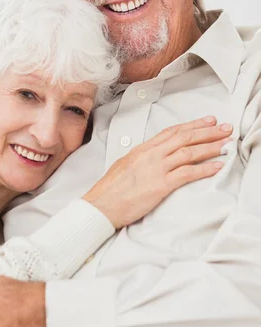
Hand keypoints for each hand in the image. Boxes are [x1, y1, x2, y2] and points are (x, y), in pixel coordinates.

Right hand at [83, 116, 231, 228]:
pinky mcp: (161, 185)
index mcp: (142, 149)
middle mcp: (150, 155)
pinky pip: (187, 173)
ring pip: (189, 152)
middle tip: (225, 128)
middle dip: (207, 132)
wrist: (101, 204)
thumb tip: (152, 156)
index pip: (171, 132)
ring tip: (226, 144)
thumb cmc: (109, 190)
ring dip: (210, 147)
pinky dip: (205, 169)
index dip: (191, 125)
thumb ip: (141, 159)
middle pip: (184, 138)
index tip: (207, 121)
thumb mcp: (124, 165)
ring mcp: (156, 169)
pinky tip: (217, 166)